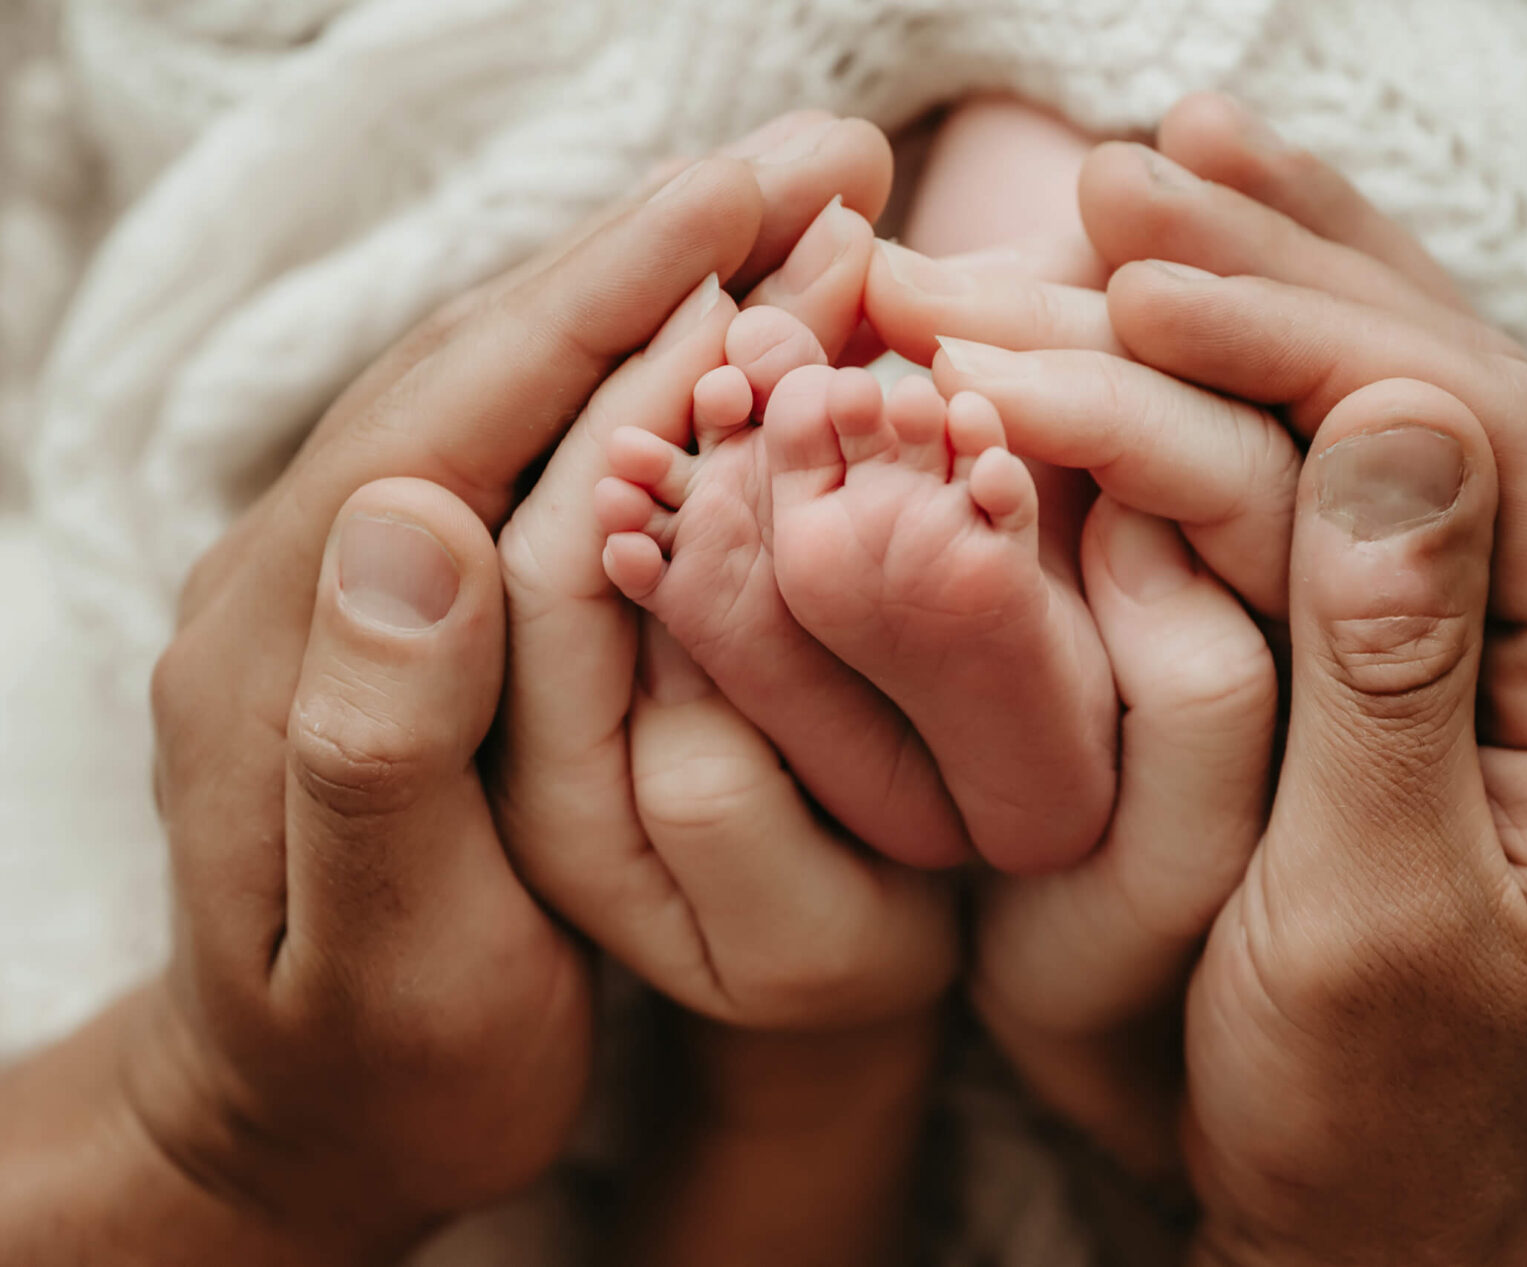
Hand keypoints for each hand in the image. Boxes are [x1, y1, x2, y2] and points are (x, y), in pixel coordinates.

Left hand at [0, 112, 887, 1264]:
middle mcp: (311, 566)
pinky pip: (525, 447)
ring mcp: (356, 575)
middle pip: (493, 354)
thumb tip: (409, 519)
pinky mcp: (407, 603)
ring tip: (801, 214)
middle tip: (831, 160)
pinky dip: (630, 368)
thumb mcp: (383, 949)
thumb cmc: (374, 1066)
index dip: (624, 291)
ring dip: (656, 284)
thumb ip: (374, 744)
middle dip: (664, 244)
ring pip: (513, 382)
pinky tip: (720, 338)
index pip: (470, 407)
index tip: (771, 195)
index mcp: (299, 631)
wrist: (294, 1121)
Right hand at [1091, 95, 1526, 1263]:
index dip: (1306, 336)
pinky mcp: (1441, 669)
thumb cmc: (1372, 1118)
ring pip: (1415, 414)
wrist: (1395, 1242)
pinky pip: (1366, 489)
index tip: (1139, 275)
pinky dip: (1280, 383)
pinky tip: (1213, 309)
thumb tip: (1396, 420)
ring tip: (1180, 170)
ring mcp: (1525, 650)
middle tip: (1131, 173)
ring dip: (1292, 287)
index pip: (1477, 443)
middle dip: (1288, 273)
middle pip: (1456, 391)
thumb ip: (1392, 670)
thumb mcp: (1377, 917)